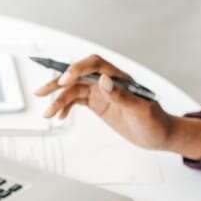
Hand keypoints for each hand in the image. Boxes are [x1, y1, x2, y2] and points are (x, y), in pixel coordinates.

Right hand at [33, 54, 174, 149]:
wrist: (159, 135)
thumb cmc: (155, 122)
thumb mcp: (141, 111)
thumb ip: (122, 95)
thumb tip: (104, 80)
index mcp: (120, 78)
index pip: (95, 65)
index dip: (77, 69)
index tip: (65, 81)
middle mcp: (108, 82)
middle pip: (78, 75)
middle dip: (59, 82)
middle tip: (41, 92)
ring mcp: (102, 92)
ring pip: (74, 89)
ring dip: (59, 99)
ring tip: (47, 113)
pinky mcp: (98, 103)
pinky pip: (77, 100)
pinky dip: (66, 106)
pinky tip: (59, 116)